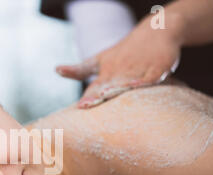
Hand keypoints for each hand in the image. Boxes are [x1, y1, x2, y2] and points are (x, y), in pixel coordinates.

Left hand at [56, 18, 180, 108]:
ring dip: (118, 88)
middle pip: (109, 86)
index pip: (95, 87)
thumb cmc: (124, 51)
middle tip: (87, 105)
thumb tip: (56, 69)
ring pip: (127, 81)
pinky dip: (143, 82)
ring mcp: (138, 69)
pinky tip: (137, 87)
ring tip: (106, 94)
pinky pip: (150, 78)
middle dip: (99, 95)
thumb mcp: (100, 59)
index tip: (80, 107)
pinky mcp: (157, 68)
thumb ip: (80, 69)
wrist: (156, 31)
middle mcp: (120, 70)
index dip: (89, 97)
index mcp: (107, 71)